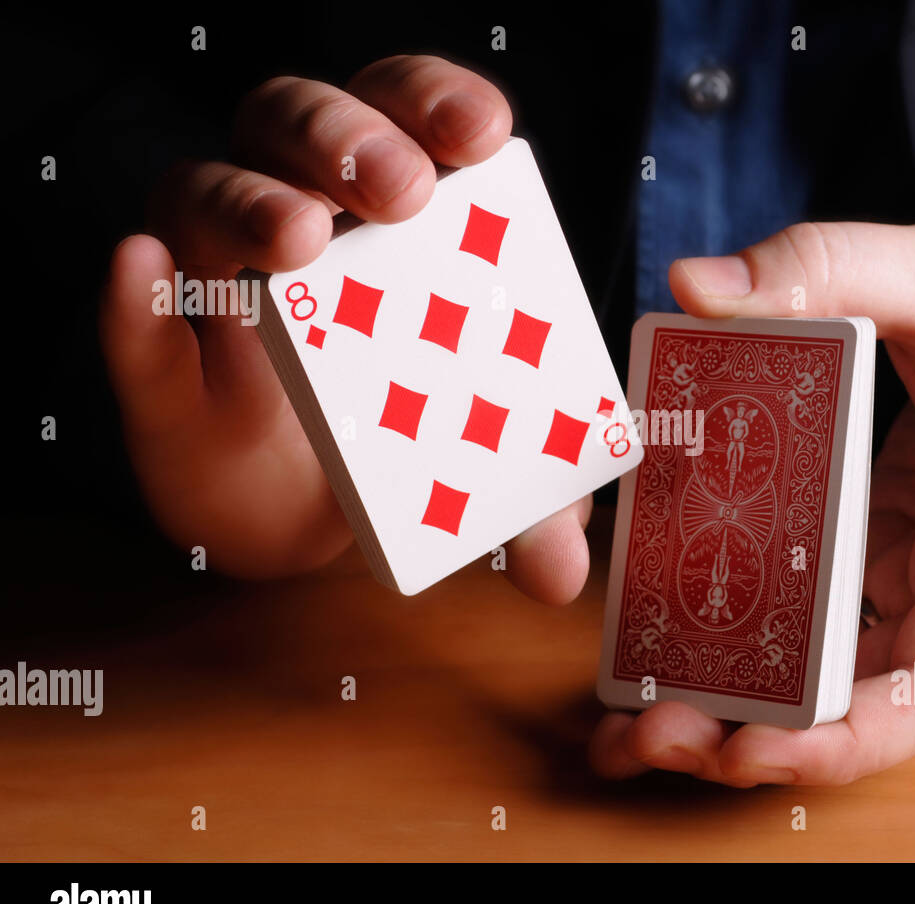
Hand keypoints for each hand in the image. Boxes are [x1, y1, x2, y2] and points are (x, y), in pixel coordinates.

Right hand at [100, 56, 590, 602]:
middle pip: (297, 127)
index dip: (433, 102)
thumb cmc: (396, 442)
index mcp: (386, 210)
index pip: (401, 111)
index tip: (484, 132)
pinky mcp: (160, 362)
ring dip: (248, 204)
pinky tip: (144, 272)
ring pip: (199, 194)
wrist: (294, 514)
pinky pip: (136, 321)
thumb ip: (525, 505)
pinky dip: (134, 299)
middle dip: (347, 141)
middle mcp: (292, 214)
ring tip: (295, 237)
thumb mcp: (472, 463)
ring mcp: (214, 280)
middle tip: (402, 192)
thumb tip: (567, 576)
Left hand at [590, 213, 914, 784]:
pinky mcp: (896, 559)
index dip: (844, 738)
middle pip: (868, 703)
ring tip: (639, 709)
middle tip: (647, 728)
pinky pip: (822, 618)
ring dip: (743, 696)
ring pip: (837, 675)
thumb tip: (696, 286)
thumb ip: (829, 268)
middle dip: (758, 729)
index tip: (745, 750)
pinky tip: (675, 631)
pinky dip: (753, 634)